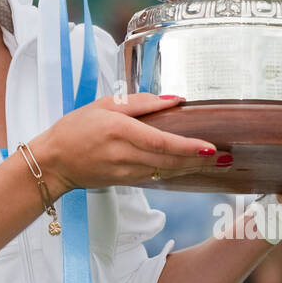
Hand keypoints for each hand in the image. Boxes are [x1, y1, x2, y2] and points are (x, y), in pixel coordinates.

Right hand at [29, 93, 220, 193]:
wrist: (54, 162)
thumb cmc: (76, 128)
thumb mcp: (104, 105)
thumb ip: (141, 102)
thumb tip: (175, 100)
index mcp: (119, 131)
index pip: (161, 142)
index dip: (187, 147)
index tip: (210, 147)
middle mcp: (124, 155)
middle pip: (170, 162)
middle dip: (200, 161)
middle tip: (227, 157)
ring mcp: (125, 173)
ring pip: (167, 172)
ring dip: (192, 168)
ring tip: (218, 163)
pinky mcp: (125, 182)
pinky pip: (157, 177)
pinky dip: (176, 172)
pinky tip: (190, 167)